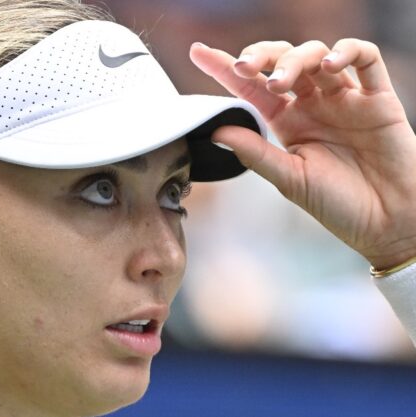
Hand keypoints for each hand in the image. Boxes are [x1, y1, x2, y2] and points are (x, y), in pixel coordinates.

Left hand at [189, 40, 415, 268]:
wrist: (388, 224)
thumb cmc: (338, 205)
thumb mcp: (289, 179)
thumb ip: (256, 152)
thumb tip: (216, 130)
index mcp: (286, 121)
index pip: (250, 86)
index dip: (225, 67)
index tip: (197, 52)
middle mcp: (312, 104)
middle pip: (283, 62)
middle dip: (262, 56)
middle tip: (245, 67)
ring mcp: (345, 99)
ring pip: (318, 56)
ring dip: (296, 60)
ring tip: (281, 81)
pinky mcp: (378, 99)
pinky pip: (367, 60)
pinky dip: (348, 52)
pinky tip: (330, 66)